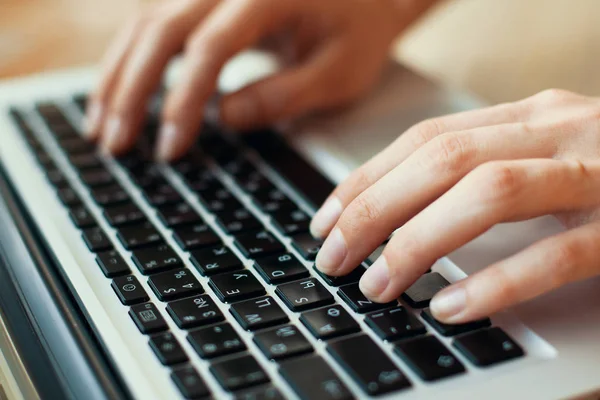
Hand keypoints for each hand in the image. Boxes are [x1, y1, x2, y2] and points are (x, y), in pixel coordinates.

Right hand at [85, 0, 433, 159]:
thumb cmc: (358, 30)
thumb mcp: (339, 73)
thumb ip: (284, 95)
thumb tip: (223, 117)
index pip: (210, 49)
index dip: (183, 101)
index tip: (170, 148)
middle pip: (161, 30)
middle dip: (132, 92)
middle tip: (115, 145)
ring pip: (146, 22)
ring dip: (118, 75)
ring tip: (100, 126)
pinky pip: (153, 21)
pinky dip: (130, 59)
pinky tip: (116, 92)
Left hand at [311, 89, 599, 323]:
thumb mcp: (545, 154)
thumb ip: (486, 167)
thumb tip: (400, 206)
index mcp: (532, 115)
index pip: (424, 139)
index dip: (367, 178)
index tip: (326, 218)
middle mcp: (561, 131)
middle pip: (442, 161)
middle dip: (374, 210)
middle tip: (334, 257)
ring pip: (490, 194)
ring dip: (420, 241)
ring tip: (378, 285)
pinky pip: (559, 253)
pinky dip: (498, 281)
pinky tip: (451, 306)